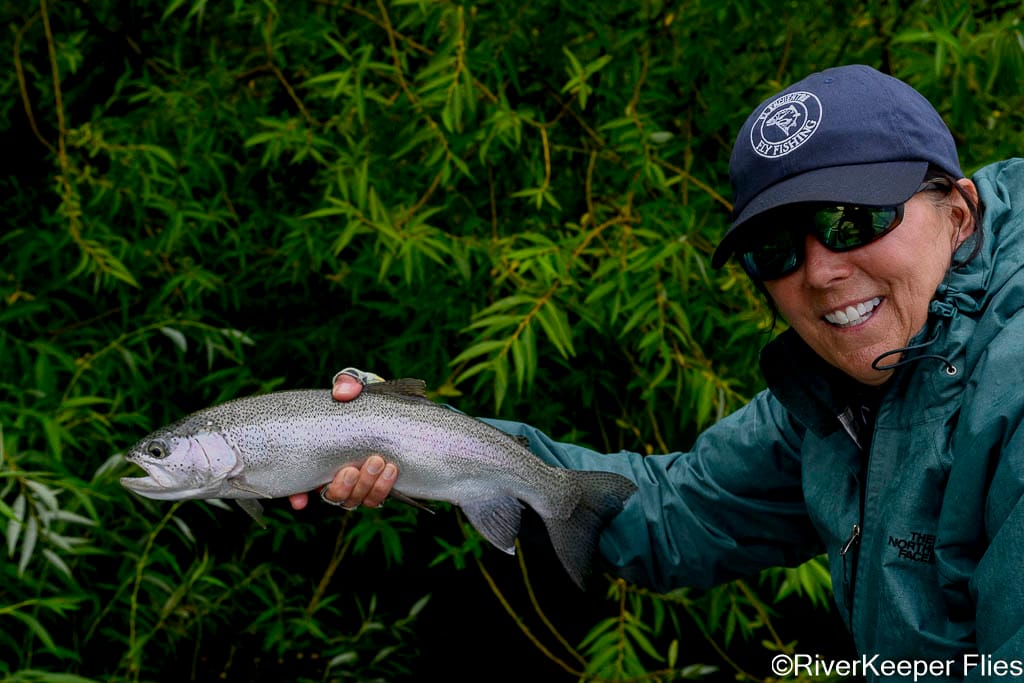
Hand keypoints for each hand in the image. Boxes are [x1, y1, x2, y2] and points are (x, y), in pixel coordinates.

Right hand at [288, 372, 397, 510]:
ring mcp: (359, 483)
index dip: (297, 495)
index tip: (299, 500)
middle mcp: (337, 474)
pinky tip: (391, 471)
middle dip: (343, 487)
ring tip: (378, 462)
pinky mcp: (380, 486)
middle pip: (333, 495)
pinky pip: (377, 498)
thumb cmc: (368, 400)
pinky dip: (383, 489)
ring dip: (365, 486)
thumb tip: (342, 393)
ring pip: (354, 500)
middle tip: (354, 467)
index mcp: (323, 456)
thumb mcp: (357, 387)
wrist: (399, 408)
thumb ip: (348, 382)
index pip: (302, 483)